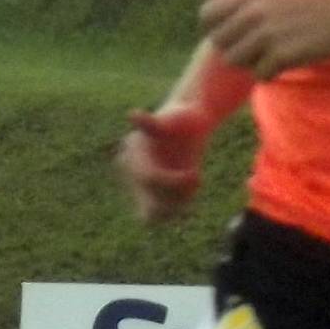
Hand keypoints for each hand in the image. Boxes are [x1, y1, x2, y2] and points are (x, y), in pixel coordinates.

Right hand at [116, 105, 207, 224]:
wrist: (189, 124)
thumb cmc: (183, 118)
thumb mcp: (174, 119)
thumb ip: (153, 123)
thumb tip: (131, 114)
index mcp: (134, 153)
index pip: (150, 179)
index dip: (174, 182)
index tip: (198, 175)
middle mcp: (134, 171)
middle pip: (150, 203)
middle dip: (175, 198)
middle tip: (195, 181)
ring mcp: (142, 184)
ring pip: (154, 214)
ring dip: (177, 205)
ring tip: (194, 184)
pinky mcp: (155, 194)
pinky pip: (160, 213)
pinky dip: (177, 206)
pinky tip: (192, 186)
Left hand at [199, 0, 329, 79]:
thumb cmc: (304, 3)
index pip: (206, 15)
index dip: (213, 28)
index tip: (231, 35)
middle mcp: (255, 12)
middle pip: (218, 42)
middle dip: (233, 49)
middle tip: (255, 49)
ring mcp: (269, 33)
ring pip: (235, 61)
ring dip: (249, 63)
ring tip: (268, 56)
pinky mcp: (284, 53)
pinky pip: (260, 74)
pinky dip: (270, 74)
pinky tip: (283, 64)